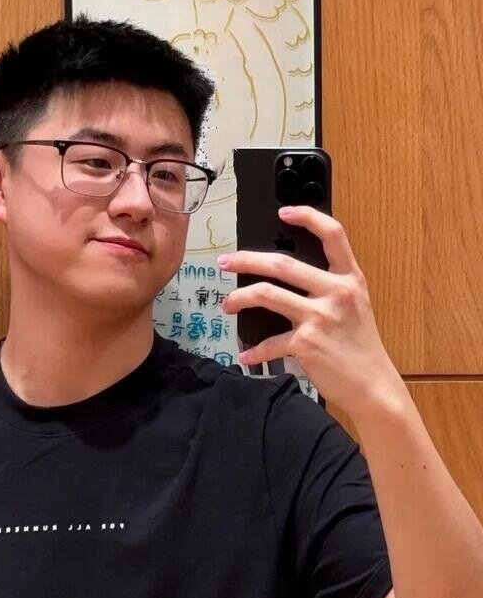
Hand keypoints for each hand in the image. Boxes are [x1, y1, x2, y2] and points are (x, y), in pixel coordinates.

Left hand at [217, 206, 404, 416]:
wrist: (373, 385)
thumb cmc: (360, 347)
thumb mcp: (354, 306)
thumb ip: (329, 287)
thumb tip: (286, 275)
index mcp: (350, 279)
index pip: (333, 234)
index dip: (308, 217)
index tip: (283, 212)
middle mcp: (336, 292)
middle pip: (282, 263)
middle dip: (246, 260)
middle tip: (225, 262)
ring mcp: (320, 317)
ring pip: (266, 294)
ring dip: (239, 298)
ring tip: (228, 304)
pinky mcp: (306, 343)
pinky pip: (269, 342)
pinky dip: (254, 350)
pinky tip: (246, 354)